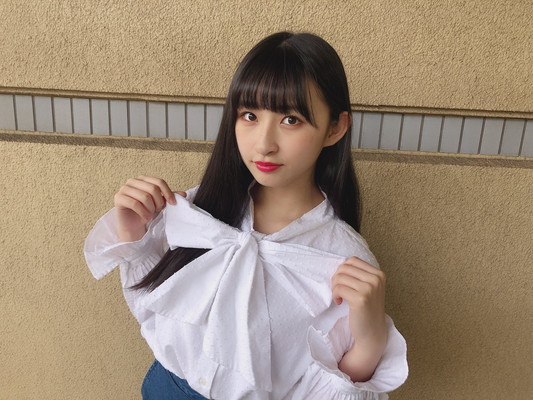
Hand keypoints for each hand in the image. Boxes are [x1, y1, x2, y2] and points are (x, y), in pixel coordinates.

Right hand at [113, 175, 185, 241]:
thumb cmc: (147, 212)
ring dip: (150, 209)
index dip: (168, 193)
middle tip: (158, 211)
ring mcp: (124, 188)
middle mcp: (133, 181)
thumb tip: (184, 194)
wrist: (134, 225)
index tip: (173, 204)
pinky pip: (134, 203)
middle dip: (158, 202)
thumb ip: (170, 197)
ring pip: (144, 196)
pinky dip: (143, 212)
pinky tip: (145, 218)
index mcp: (144, 179)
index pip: (159, 182)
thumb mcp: (160, 203)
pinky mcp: (118, 198)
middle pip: (152, 189)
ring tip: (150, 214)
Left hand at [331, 256, 387, 380]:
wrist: (372, 332)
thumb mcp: (369, 288)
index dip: (343, 270)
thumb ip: (359, 274)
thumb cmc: (367, 309)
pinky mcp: (361, 299)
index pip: (353, 260)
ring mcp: (369, 289)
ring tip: (339, 296)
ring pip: (340, 277)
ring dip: (334, 287)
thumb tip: (341, 264)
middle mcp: (376, 279)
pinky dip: (335, 295)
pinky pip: (339, 289)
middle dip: (336, 278)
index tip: (343, 282)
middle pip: (345, 267)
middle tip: (338, 290)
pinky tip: (339, 302)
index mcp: (379, 274)